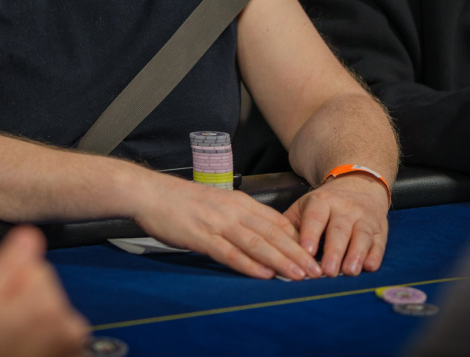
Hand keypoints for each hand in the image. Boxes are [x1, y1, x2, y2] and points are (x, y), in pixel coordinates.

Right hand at [0, 227, 88, 356]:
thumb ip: (8, 266)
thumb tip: (29, 235)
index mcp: (44, 303)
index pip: (35, 265)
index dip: (10, 282)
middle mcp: (66, 322)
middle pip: (45, 289)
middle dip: (23, 303)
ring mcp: (73, 343)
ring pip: (50, 312)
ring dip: (32, 324)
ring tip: (8, 346)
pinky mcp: (72, 355)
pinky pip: (56, 334)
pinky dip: (41, 342)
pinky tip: (22, 354)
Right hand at [133, 175, 321, 280]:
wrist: (151, 193)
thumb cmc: (184, 202)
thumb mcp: (219, 204)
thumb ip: (240, 219)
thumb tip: (263, 238)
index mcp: (241, 202)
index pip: (278, 222)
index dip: (299, 240)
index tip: (317, 254)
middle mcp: (234, 211)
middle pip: (273, 234)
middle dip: (298, 254)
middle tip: (318, 271)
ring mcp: (218, 223)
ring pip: (257, 244)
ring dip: (281, 261)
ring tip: (299, 275)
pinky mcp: (201, 237)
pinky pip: (229, 252)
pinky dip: (249, 264)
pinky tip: (263, 274)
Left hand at [283, 172, 388, 276]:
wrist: (358, 185)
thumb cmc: (324, 205)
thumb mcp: (304, 207)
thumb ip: (290, 226)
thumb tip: (275, 249)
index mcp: (321, 202)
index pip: (315, 218)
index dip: (311, 234)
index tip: (307, 252)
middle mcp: (344, 208)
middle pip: (339, 230)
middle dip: (334, 251)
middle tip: (328, 272)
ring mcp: (364, 217)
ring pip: (361, 235)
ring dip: (356, 254)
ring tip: (350, 271)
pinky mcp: (380, 228)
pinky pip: (379, 241)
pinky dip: (375, 254)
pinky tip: (370, 266)